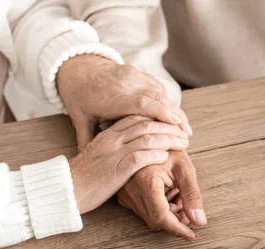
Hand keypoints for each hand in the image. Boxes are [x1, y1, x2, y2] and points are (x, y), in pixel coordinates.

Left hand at [56, 54, 191, 149]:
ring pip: (161, 92)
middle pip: (156, 97)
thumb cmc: (80, 98)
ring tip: (185, 129)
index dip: (160, 113)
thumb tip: (92, 164)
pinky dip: (169, 102)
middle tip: (186, 134)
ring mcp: (133, 76)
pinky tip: (176, 117)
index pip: (140, 103)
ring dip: (175, 110)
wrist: (78, 68)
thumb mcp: (80, 120)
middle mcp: (124, 84)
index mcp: (110, 97)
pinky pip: (158, 87)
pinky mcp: (138, 73)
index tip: (175, 125)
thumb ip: (87, 141)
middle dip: (175, 115)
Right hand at [69, 115, 188, 213]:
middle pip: (146, 124)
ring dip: (169, 139)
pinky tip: (167, 156)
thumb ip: (115, 148)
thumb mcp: (99, 156)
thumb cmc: (84, 177)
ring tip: (183, 143)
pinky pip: (140, 157)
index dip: (157, 118)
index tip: (172, 123)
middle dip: (168, 126)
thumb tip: (134, 148)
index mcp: (107, 134)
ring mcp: (114, 153)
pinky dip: (156, 154)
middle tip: (183, 131)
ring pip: (147, 138)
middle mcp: (112, 140)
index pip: (136, 117)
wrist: (65, 190)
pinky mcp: (116, 169)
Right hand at [117, 150, 205, 241]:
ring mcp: (123, 193)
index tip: (192, 235)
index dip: (178, 228)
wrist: (148, 133)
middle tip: (187, 204)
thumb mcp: (185, 168)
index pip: (161, 217)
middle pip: (155, 220)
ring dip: (168, 211)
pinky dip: (158, 206)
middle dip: (175, 218)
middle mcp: (129, 189)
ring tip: (176, 191)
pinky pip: (142, 210)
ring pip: (149, 217)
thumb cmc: (168, 147)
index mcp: (144, 181)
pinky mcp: (122, 194)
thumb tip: (200, 221)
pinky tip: (166, 191)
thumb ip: (192, 195)